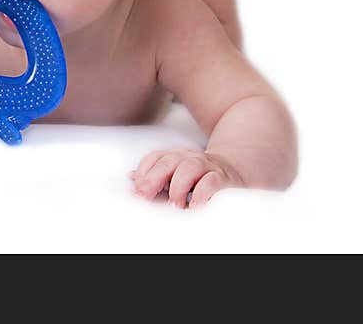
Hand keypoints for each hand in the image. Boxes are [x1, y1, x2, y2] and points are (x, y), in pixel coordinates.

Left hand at [129, 148, 243, 208]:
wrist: (232, 168)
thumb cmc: (197, 175)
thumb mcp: (174, 172)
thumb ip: (154, 175)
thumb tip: (130, 177)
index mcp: (174, 155)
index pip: (154, 158)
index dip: (143, 174)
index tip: (137, 193)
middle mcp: (188, 157)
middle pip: (167, 162)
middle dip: (153, 180)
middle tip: (146, 199)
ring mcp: (205, 165)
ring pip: (189, 168)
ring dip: (178, 187)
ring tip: (174, 205)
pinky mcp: (221, 176)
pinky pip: (211, 181)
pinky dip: (201, 194)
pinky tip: (194, 206)